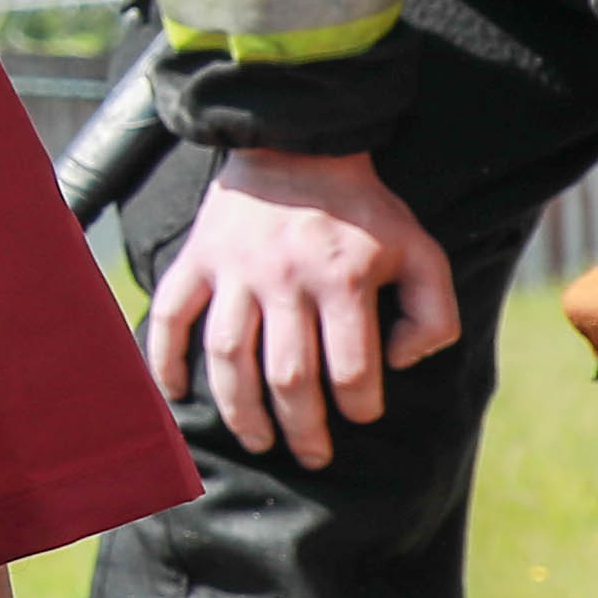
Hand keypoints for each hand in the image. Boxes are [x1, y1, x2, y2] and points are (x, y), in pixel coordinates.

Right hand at [143, 147, 464, 468]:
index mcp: (342, 279)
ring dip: (240, 409)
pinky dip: (164, 358)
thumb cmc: (363, 208)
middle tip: (312, 454)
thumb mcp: (421, 250)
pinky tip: (175, 394)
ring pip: (229, 357)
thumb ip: (432, 312)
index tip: (361, 417)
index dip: (359, 406)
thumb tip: (397, 362)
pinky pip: (171, 315)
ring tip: (258, 439)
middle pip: (288, 376)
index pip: (351, 368)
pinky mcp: (198, 259)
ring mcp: (234, 271)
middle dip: (303, 427)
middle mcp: (284, 279)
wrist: (297, 143)